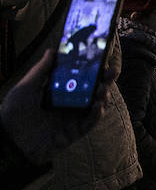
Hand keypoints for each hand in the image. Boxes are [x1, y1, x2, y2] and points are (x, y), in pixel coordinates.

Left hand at [1, 47, 113, 164]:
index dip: (94, 69)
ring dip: (103, 96)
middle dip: (106, 80)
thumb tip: (52, 51)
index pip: (82, 78)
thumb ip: (41, 70)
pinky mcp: (74, 132)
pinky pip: (91, 122)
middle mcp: (70, 104)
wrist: (9, 139)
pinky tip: (97, 105)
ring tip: (102, 89)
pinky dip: (97, 114)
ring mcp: (73, 118)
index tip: (101, 59)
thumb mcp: (26, 88)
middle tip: (111, 71)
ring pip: (97, 105)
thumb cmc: (14, 112)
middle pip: (94, 90)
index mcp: (60, 92)